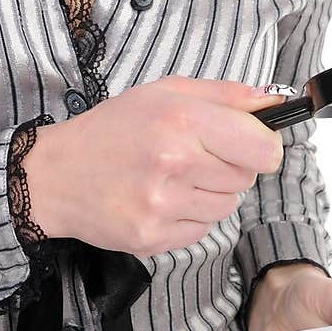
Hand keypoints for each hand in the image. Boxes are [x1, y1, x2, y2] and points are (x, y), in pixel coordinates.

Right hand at [21, 76, 287, 254]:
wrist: (56, 174)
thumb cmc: (114, 128)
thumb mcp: (166, 92)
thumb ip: (226, 95)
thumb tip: (276, 101)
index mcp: (182, 119)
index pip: (262, 147)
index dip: (264, 146)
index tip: (251, 143)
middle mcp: (174, 162)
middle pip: (247, 178)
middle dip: (230, 166)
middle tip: (195, 156)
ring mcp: (162, 204)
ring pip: (227, 206)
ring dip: (210, 193)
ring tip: (174, 177)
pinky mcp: (152, 237)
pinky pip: (201, 231)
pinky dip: (189, 217)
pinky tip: (161, 199)